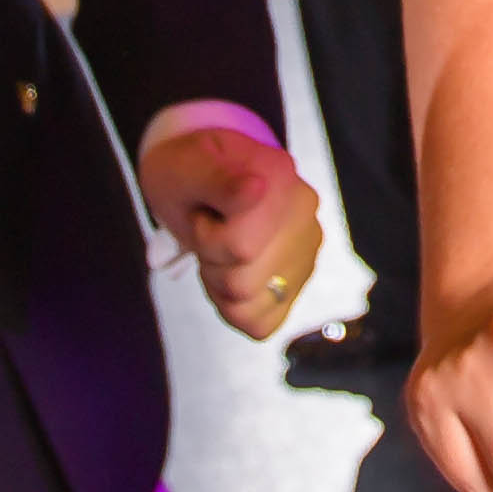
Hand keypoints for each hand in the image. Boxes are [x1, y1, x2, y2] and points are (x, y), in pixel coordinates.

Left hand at [140, 120, 325, 338]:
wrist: (197, 170)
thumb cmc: (187, 169)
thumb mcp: (186, 168)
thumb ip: (218, 181)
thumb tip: (257, 188)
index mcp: (281, 177)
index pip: (241, 248)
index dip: (206, 238)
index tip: (203, 212)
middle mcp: (305, 212)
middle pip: (244, 283)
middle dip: (210, 263)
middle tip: (208, 229)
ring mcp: (306, 249)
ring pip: (251, 305)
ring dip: (218, 283)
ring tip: (218, 248)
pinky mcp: (298, 280)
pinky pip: (262, 323)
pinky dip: (234, 306)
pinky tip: (229, 269)